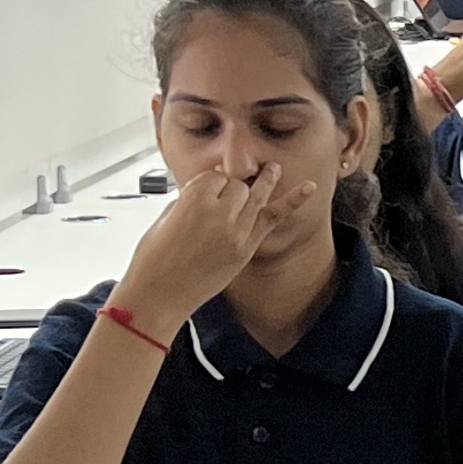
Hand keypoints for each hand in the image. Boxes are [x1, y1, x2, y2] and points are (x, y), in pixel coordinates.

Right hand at [112, 161, 286, 337]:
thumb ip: (190, 200)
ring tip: (274, 169)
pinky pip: (273, 219)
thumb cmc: (154, 257)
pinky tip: (308, 188)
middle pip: (236, 186)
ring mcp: (236, 232)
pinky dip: (292, 202)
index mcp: (194, 199)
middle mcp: (219, 213)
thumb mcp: (165, 217)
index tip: (207, 187)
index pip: (214, 177)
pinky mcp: (246, 249)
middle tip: (220, 199)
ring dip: (266, 180)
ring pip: (256, 196)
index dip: (210, 182)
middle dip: (230, 188)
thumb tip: (208, 190)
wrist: (159, 294)